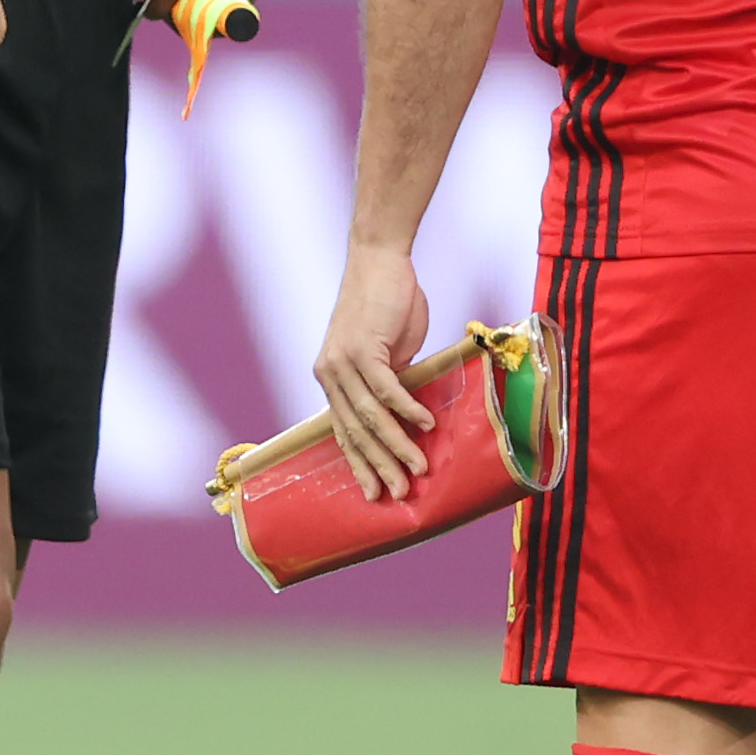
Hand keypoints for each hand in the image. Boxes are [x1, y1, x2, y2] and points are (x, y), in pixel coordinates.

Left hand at [312, 239, 436, 501]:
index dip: (360, 464)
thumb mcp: (388, 354)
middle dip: (379, 466)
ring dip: (397, 445)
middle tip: (400, 493)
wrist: (379, 260)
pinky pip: (386, 389)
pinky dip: (407, 409)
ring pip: (370, 417)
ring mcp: (343, 362)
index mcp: (332, 380)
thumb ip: (390, 384)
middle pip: (355, 432)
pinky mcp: (362, 348)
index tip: (374, 493)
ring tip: (418, 467)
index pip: (343, 432)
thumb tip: (406, 416)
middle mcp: (329, 374)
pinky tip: (425, 425)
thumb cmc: (387, 305)